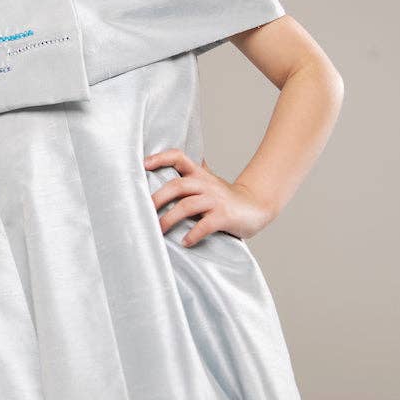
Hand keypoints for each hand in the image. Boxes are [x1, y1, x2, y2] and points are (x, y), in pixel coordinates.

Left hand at [143, 148, 270, 247]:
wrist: (256, 206)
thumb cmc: (225, 197)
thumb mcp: (207, 182)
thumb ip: (189, 175)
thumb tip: (163, 166)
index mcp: (199, 175)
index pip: (179, 157)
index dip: (161, 158)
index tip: (144, 164)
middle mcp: (206, 184)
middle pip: (177, 185)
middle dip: (158, 198)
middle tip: (143, 211)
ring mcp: (216, 200)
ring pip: (187, 205)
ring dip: (169, 218)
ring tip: (159, 230)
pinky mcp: (225, 216)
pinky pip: (205, 225)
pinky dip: (193, 234)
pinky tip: (185, 242)